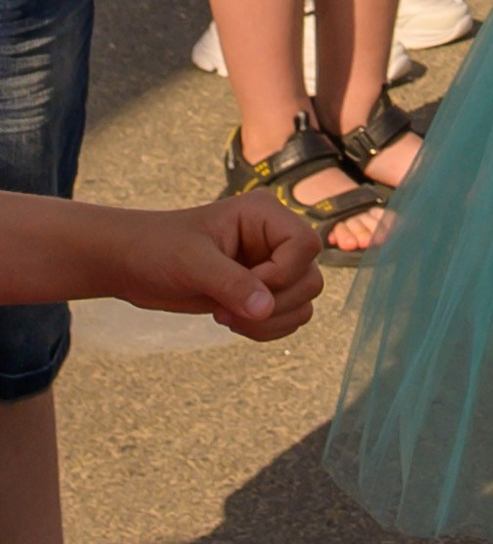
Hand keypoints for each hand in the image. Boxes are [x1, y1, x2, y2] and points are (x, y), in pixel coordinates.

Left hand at [108, 201, 323, 340]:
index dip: (283, 274)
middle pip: (310, 279)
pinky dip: (265, 329)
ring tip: (226, 317)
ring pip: (303, 302)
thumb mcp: (192, 263)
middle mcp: (274, 238)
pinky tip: (230, 320)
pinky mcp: (259, 291)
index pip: (305, 245)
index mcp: (264, 215)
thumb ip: (231, 283)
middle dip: (274, 305)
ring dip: (269, 321)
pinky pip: (286, 316)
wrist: (131, 264)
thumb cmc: (156, 248)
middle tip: (227, 310)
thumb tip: (266, 309)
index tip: (245, 287)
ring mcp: (269, 266)